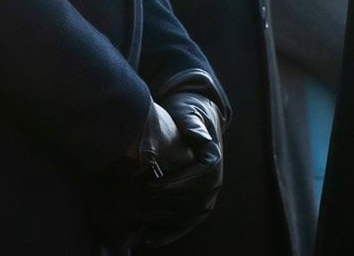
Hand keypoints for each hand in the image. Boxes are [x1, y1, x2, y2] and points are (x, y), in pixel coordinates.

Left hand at [137, 91, 223, 246]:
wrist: (195, 117)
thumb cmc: (189, 114)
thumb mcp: (189, 113)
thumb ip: (192, 124)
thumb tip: (198, 135)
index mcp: (213, 160)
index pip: (199, 178)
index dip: (176, 184)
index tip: (152, 184)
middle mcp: (214, 182)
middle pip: (194, 201)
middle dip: (166, 204)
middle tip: (139, 203)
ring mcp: (206, 195)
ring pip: (189, 216)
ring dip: (165, 222)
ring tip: (140, 224)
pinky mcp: (195, 204)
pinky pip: (184, 223)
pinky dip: (167, 233)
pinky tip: (148, 240)